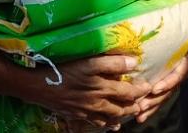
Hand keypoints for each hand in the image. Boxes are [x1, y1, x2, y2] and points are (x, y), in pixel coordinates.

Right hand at [27, 55, 150, 126]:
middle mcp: (97, 103)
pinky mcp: (76, 115)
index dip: (140, 90)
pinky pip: (94, 123)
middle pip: (120, 108)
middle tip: (141, 104)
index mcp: (102, 88)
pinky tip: (106, 125)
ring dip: (120, 117)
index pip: (128, 92)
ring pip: (108, 118)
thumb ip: (112, 62)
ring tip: (127, 116)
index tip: (149, 86)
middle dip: (133, 106)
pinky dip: (104, 124)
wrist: (38, 86)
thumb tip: (134, 63)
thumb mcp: (89, 62)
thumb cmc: (64, 70)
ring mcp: (86, 111)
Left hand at [134, 26, 187, 122]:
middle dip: (156, 100)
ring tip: (139, 114)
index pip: (179, 74)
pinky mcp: (165, 77)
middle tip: (142, 107)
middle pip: (169, 89)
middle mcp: (182, 71)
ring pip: (163, 94)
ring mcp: (173, 76)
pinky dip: (150, 104)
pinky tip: (139, 115)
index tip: (155, 89)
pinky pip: (158, 93)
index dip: (168, 82)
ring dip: (152, 105)